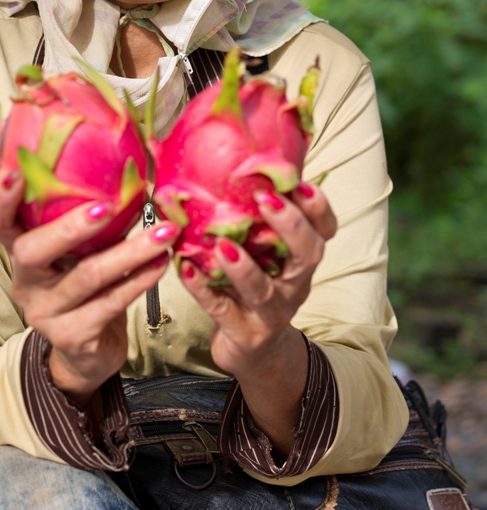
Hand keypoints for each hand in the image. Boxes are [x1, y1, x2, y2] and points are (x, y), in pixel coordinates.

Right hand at [0, 175, 175, 407]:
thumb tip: (127, 172)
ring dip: (130, 252)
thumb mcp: (77, 253)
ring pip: (86, 277)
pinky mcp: (72, 336)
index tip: (15, 171)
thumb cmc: (86, 286)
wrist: (89, 352)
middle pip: (31, 251)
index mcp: (21, 253)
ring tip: (164, 232)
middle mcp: (25, 283)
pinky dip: (140, 279)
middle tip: (106, 206)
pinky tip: (161, 263)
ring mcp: (45, 313)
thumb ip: (85, 221)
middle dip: (69, 227)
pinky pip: (110, 303)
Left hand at [180, 181, 336, 455]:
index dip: (318, 207)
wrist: (255, 350)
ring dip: (243, 266)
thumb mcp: (267, 253)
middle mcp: (294, 284)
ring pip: (263, 289)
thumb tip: (237, 159)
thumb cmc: (257, 285)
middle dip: (291, 226)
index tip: (301, 182)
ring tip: (224, 244)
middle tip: (266, 198)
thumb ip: (259, 217)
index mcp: (302, 259)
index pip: (325, 231)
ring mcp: (270, 312)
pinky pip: (221, 309)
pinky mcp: (243, 332)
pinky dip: (202, 289)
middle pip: (307, 255)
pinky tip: (185, 269)